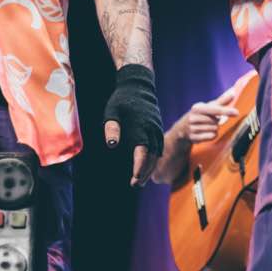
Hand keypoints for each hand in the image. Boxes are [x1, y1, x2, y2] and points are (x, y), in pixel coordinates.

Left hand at [104, 64, 162, 186]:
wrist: (139, 86)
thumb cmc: (122, 100)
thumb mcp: (112, 112)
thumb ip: (112, 128)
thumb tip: (111, 144)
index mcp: (141, 129)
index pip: (142, 154)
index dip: (139, 169)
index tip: (135, 180)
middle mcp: (152, 131)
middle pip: (152, 157)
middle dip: (145, 172)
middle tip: (136, 184)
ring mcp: (157, 129)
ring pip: (157, 153)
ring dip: (151, 166)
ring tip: (142, 179)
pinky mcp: (158, 128)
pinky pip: (159, 146)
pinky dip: (154, 158)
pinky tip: (148, 164)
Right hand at [179, 100, 235, 143]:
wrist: (182, 129)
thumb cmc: (199, 115)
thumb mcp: (208, 107)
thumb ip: (221, 101)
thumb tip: (233, 92)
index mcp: (197, 108)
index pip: (215, 110)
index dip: (226, 111)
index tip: (237, 113)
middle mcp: (193, 118)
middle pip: (216, 122)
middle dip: (216, 122)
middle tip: (208, 120)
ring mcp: (193, 129)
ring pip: (215, 130)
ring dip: (214, 129)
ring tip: (205, 126)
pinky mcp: (194, 138)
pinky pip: (212, 136)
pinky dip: (212, 135)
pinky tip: (205, 133)